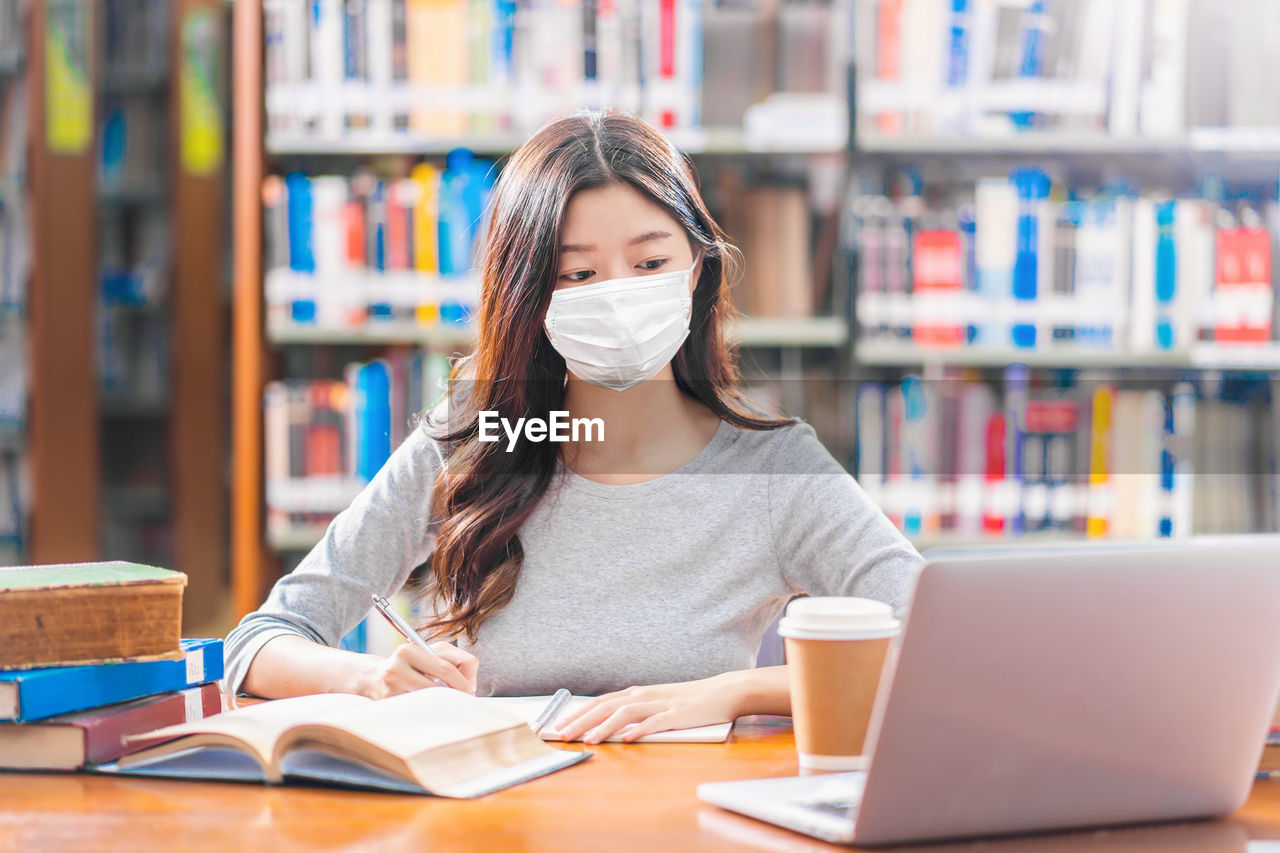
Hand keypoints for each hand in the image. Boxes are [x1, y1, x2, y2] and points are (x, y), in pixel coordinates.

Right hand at [356, 642, 477, 698]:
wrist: (374, 677)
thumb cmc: (411, 664)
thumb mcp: (432, 654)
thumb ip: (457, 660)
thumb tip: (471, 684)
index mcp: (409, 651)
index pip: (445, 668)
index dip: (463, 681)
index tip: (470, 688)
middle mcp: (396, 667)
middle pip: (437, 688)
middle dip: (456, 694)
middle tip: (465, 699)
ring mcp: (390, 688)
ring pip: (429, 701)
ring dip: (443, 703)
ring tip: (450, 702)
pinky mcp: (388, 705)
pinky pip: (418, 710)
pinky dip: (430, 710)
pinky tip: (431, 707)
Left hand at [554, 675, 743, 743]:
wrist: (723, 692)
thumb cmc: (689, 701)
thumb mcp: (657, 703)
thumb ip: (636, 712)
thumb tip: (611, 728)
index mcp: (638, 693)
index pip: (601, 701)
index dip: (579, 712)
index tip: (560, 724)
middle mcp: (645, 695)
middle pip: (607, 705)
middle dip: (582, 720)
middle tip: (562, 734)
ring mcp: (661, 704)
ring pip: (626, 712)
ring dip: (605, 726)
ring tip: (588, 739)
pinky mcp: (678, 714)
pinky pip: (655, 722)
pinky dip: (639, 730)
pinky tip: (627, 739)